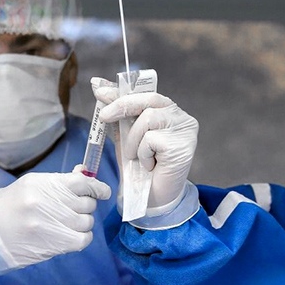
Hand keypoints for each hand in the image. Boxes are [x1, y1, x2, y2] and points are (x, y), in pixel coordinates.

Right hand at [0, 169, 110, 276]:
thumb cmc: (13, 205)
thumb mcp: (33, 185)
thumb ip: (60, 182)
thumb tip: (87, 174)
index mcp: (43, 183)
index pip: (82, 182)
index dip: (97, 187)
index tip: (102, 191)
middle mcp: (48, 203)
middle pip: (86, 203)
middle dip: (85, 206)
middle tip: (73, 209)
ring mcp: (51, 224)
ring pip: (87, 222)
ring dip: (83, 222)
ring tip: (68, 222)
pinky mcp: (53, 243)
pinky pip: (83, 239)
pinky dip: (82, 237)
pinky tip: (72, 234)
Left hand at [92, 82, 197, 212]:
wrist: (150, 199)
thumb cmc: (139, 168)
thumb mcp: (124, 137)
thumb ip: (117, 113)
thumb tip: (99, 86)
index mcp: (168, 112)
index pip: (144, 93)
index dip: (121, 91)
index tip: (99, 89)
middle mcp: (180, 117)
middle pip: (148, 99)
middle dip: (121, 106)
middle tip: (104, 116)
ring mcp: (185, 129)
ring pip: (147, 119)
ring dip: (133, 141)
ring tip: (138, 157)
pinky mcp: (183, 144)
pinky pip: (151, 139)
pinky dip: (143, 154)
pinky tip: (150, 165)